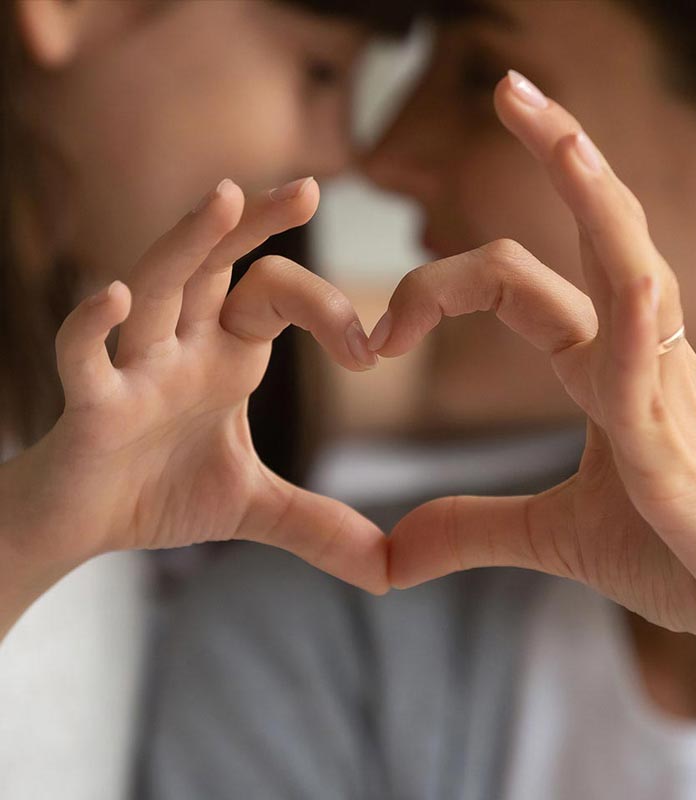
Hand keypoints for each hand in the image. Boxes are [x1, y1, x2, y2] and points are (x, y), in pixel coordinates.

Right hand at [1, 177, 387, 637]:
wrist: (82, 527)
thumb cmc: (158, 494)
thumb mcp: (254, 507)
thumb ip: (317, 525)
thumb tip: (390, 570)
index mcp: (225, 357)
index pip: (275, 297)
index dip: (325, 312)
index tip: (368, 355)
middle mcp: (182, 348)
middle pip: (217, 266)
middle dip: (256, 226)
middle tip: (312, 186)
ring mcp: (133, 370)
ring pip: (156, 288)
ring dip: (186, 244)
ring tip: (225, 197)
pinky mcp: (88, 406)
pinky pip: (84, 357)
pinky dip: (93, 328)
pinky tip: (115, 297)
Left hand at [376, 73, 695, 685]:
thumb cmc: (685, 557)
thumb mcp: (558, 538)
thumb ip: (473, 529)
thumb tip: (394, 553)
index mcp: (606, 369)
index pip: (523, 286)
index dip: (445, 287)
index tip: (382, 334)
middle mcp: (640, 359)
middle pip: (599, 235)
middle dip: (559, 153)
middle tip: (506, 87)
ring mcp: (668, 396)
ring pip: (634, 269)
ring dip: (598, 197)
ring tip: (553, 128)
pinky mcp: (680, 456)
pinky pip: (660, 372)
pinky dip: (643, 325)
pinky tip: (636, 285)